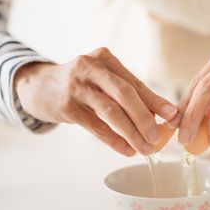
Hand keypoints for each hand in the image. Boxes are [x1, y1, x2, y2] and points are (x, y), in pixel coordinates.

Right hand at [15, 47, 177, 155]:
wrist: (37, 86)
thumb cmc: (78, 85)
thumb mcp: (101, 81)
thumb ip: (127, 94)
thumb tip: (159, 116)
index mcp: (105, 59)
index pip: (135, 83)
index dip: (156, 101)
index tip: (173, 117)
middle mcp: (91, 67)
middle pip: (125, 94)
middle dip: (145, 117)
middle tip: (157, 137)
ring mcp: (77, 86)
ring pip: (111, 111)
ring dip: (131, 132)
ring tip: (145, 148)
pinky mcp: (66, 106)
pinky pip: (96, 127)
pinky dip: (113, 140)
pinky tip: (126, 150)